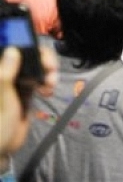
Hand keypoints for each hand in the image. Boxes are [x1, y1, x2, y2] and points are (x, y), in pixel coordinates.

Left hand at [0, 43, 57, 157]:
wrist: (1, 150)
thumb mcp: (2, 99)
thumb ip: (5, 75)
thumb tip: (12, 49)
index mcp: (0, 70)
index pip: (9, 45)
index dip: (20, 37)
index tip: (34, 40)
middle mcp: (7, 71)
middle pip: (26, 51)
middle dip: (41, 55)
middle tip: (50, 66)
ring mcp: (17, 79)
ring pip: (36, 62)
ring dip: (47, 67)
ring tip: (52, 81)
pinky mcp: (26, 88)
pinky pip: (40, 76)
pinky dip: (48, 79)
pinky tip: (49, 88)